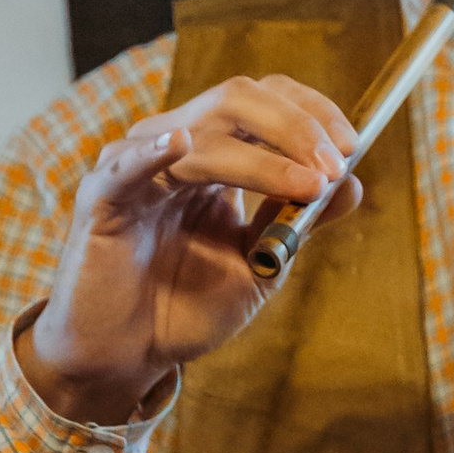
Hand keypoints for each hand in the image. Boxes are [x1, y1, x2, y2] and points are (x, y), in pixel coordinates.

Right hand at [18, 79, 358, 425]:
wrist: (130, 353)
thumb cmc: (188, 305)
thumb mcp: (261, 261)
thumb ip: (297, 220)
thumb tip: (352, 182)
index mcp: (216, 153)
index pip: (264, 99)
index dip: (310, 112)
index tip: (350, 146)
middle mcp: (177, 147)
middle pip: (238, 100)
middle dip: (295, 128)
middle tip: (333, 165)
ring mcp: (136, 166)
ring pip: (204, 136)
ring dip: (262, 159)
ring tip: (305, 186)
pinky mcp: (101, 197)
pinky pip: (125, 165)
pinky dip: (153, 153)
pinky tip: (182, 146)